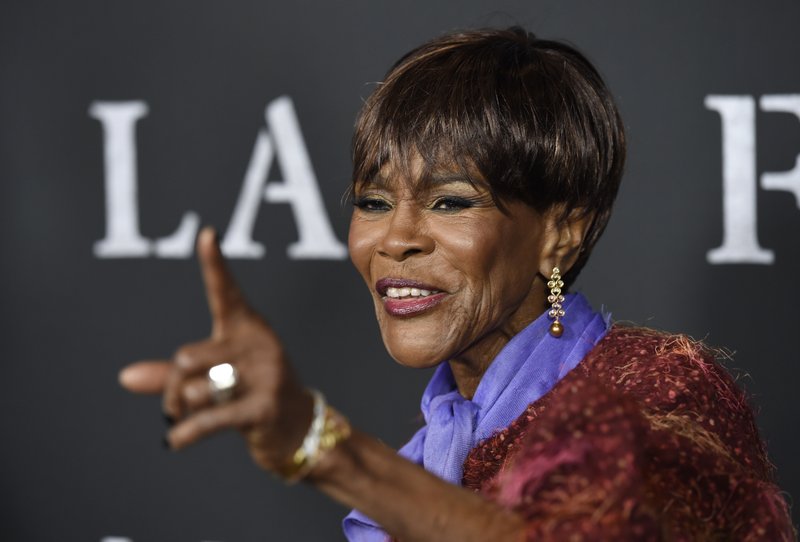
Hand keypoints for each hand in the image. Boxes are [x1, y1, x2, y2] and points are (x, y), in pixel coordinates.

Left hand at [119, 227, 312, 471]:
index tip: (207, 234)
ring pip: (196, 388)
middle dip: (171, 388)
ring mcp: (265, 374)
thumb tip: (124, 376)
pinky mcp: (264, 407)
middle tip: (173, 407)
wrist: (297, 428)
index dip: (214, 264)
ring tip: (186, 422)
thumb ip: (170, 375)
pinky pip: (211, 417)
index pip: (226, 292)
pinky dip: (187, 432)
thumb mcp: (214, 377)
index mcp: (246, 327)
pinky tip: (175, 441)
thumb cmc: (251, 393)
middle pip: (187, 357)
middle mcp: (258, 344)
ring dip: (182, 410)